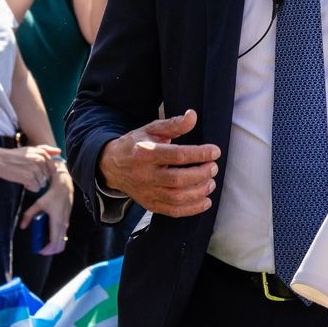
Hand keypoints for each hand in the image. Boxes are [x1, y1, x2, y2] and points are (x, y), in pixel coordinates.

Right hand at [0, 144, 57, 191]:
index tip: (33, 170)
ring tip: (23, 176)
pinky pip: (36, 188)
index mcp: (42, 153)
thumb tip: (59, 151)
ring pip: (42, 183)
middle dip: (38, 177)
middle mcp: (41, 160)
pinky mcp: (29, 178)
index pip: (51, 168)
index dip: (42, 172)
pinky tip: (22, 181)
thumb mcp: (31, 149)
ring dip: (33, 183)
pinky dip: (29, 187)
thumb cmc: (15, 156)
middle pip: (46, 177)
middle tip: (25, 172)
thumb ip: (46, 150)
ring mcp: (35, 169)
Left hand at [21, 161, 74, 254]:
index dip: (47, 250)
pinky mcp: (66, 221)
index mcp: (56, 222)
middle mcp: (63, 225)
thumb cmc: (52, 195)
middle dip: (50, 250)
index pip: (54, 243)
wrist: (64, 187)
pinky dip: (56, 239)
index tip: (39, 250)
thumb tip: (22, 226)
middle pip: (60, 246)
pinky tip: (48, 233)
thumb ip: (29, 215)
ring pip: (63, 241)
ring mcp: (66, 224)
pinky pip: (63, 235)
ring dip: (54, 245)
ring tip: (43, 241)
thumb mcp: (38, 204)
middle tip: (40, 248)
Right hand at [97, 110, 219, 216]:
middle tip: (213, 167)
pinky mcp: (150, 204)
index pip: (177, 155)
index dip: (199, 154)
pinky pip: (173, 211)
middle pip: (178, 179)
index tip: (215, 151)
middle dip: (201, 174)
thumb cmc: (136, 144)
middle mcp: (145, 175)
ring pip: (177, 197)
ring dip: (199, 191)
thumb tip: (193, 116)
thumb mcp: (151, 130)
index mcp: (145, 153)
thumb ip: (173, 124)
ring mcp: (147, 192)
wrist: (112, 166)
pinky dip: (193, 208)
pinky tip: (205, 200)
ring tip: (211, 182)